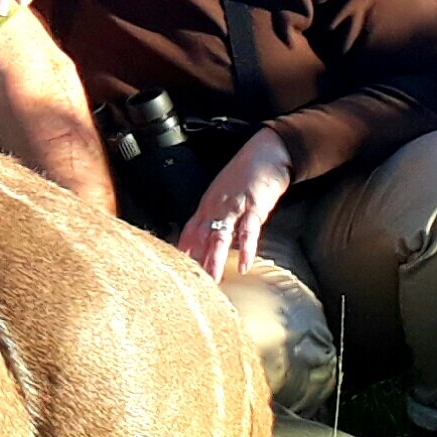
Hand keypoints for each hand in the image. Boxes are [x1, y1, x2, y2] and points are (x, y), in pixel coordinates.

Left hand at [176, 135, 293, 282]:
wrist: (265, 152)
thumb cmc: (246, 174)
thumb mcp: (227, 195)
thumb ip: (219, 216)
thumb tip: (213, 238)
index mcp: (207, 205)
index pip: (189, 231)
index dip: (181, 250)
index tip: (171, 269)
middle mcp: (215, 207)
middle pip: (200, 238)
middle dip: (194, 261)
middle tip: (188, 284)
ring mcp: (233, 207)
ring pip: (219, 237)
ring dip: (214, 260)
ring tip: (211, 282)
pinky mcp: (253, 207)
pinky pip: (248, 232)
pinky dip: (246, 249)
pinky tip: (243, 265)